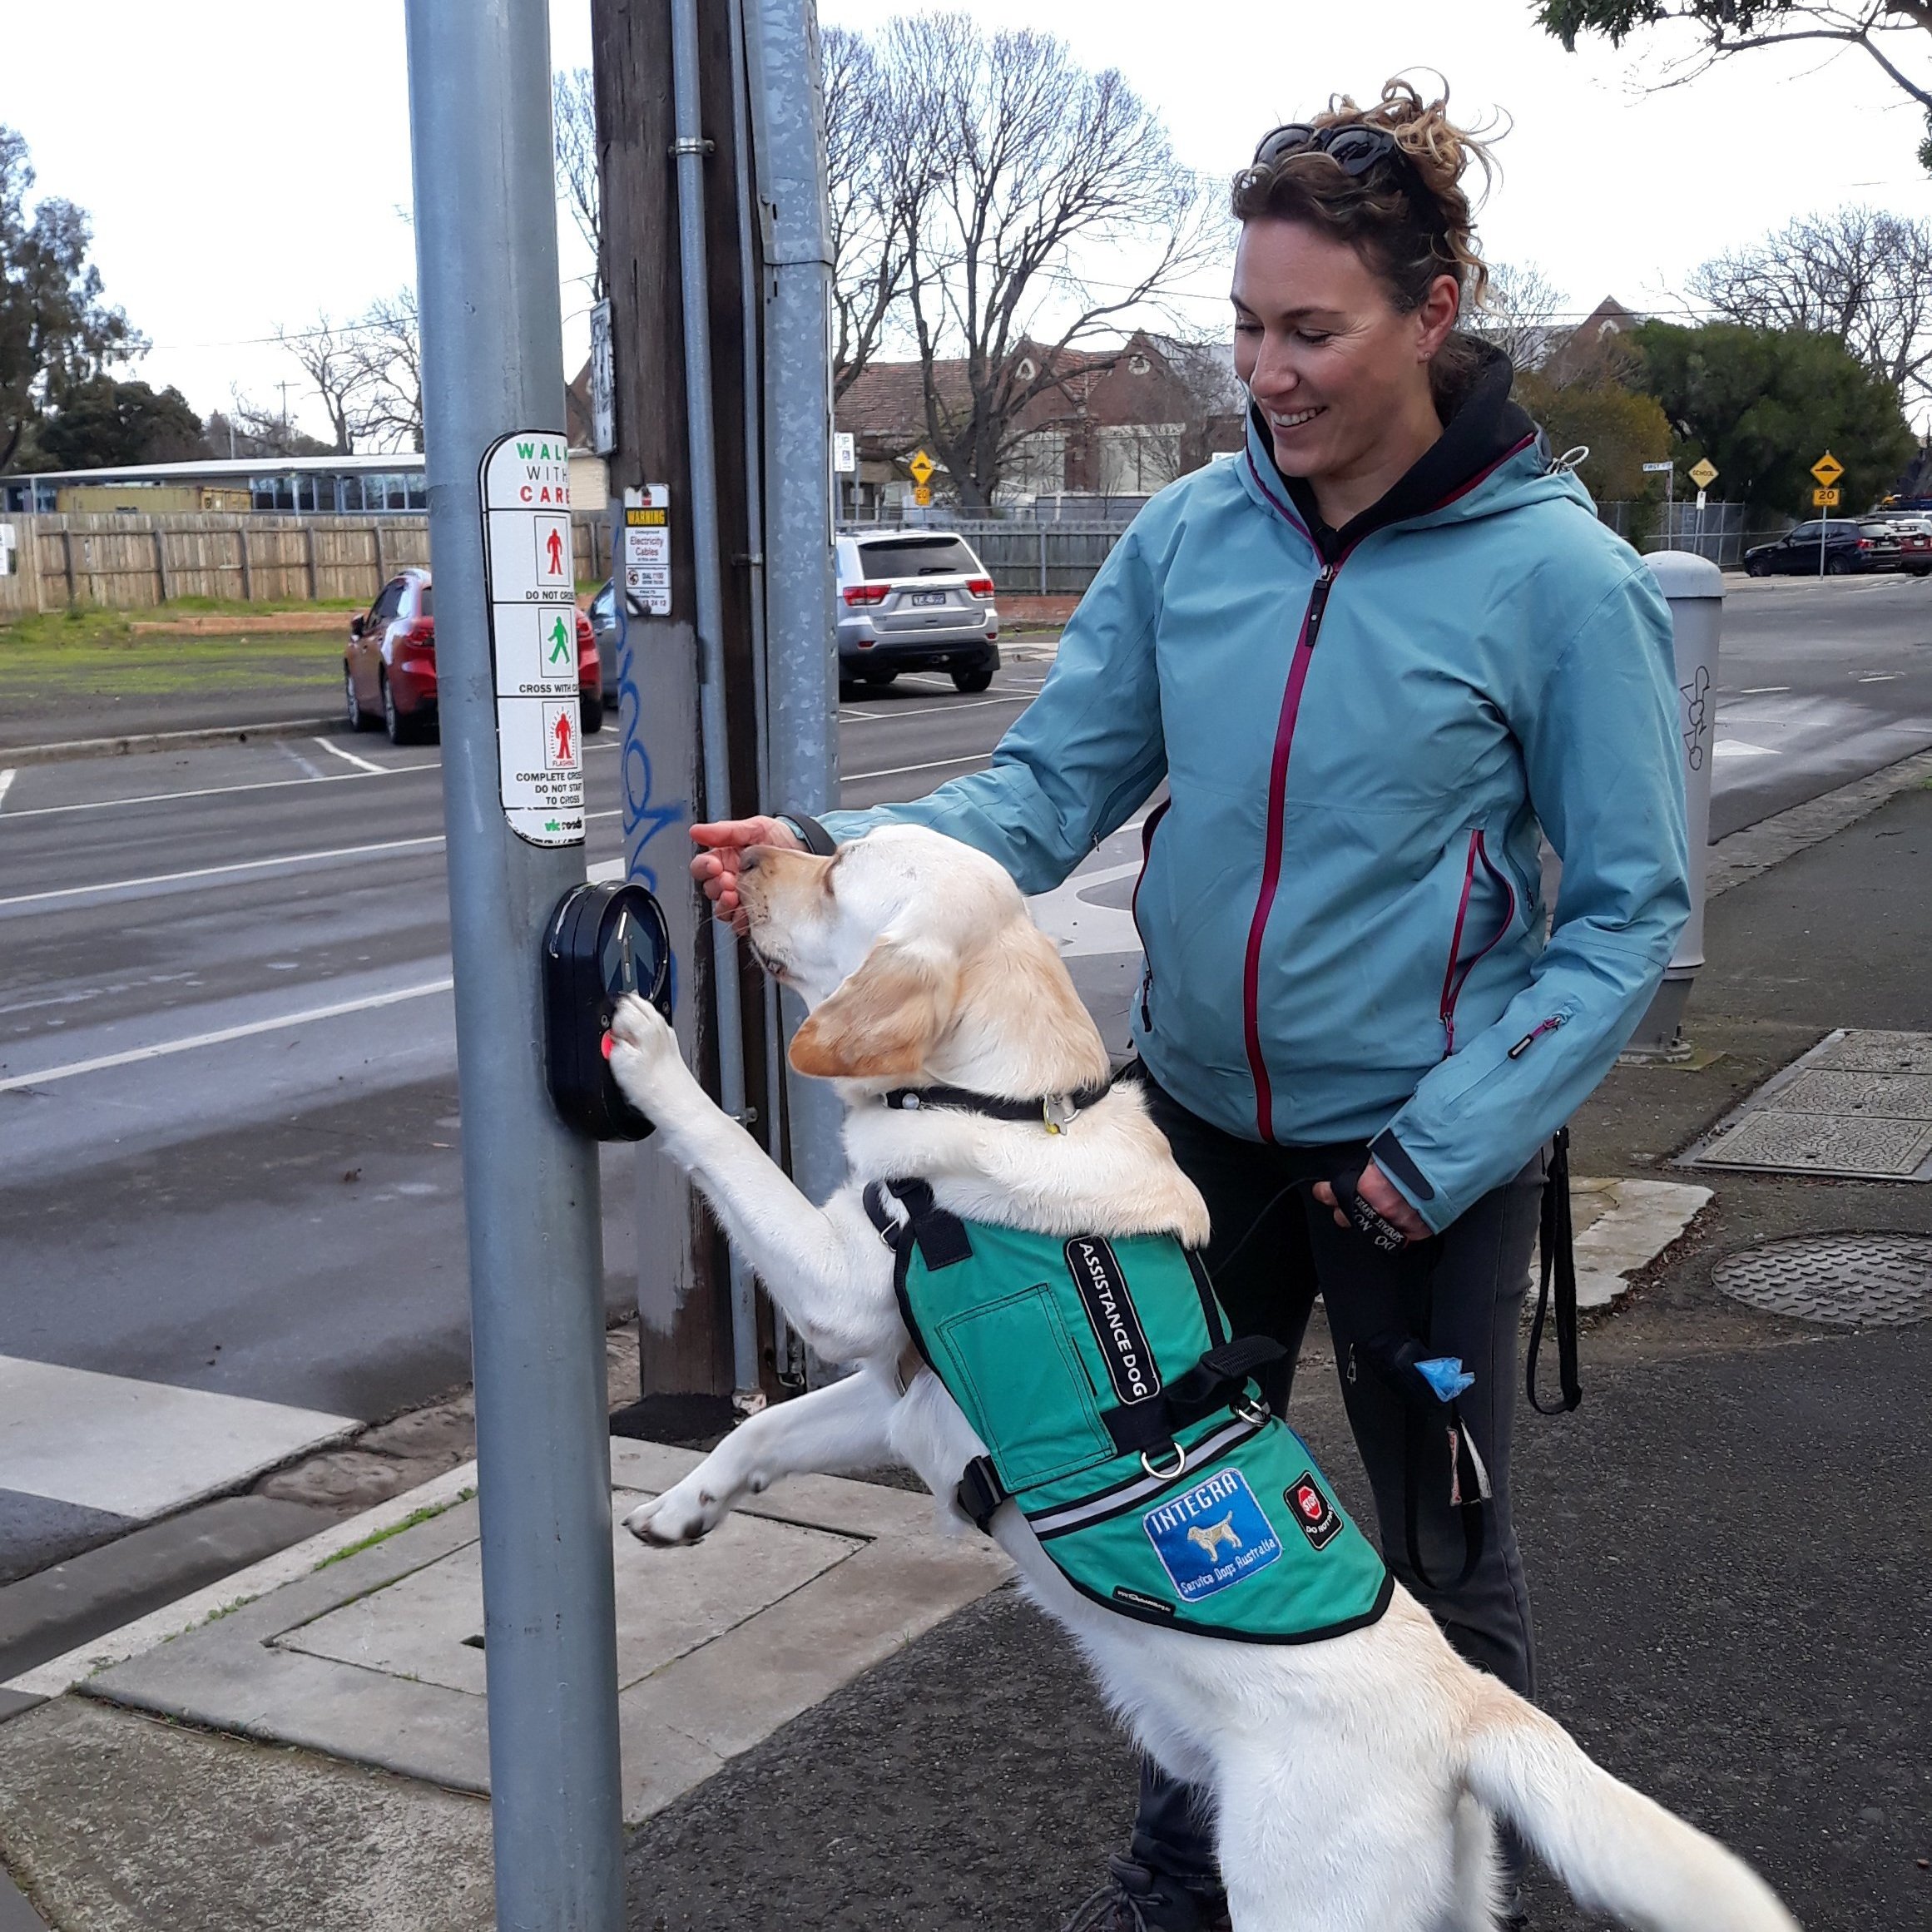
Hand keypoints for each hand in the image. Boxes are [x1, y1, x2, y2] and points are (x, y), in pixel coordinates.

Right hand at [690, 816, 803, 932]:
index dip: (704, 867)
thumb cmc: (781, 836)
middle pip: (710, 890)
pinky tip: (748, 914)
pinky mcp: (758, 911)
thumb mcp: (754, 828)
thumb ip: (725, 831)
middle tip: (730, 881)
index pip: (702, 867)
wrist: (808, 848)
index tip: (715, 865)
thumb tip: (696, 831)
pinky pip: (742, 923)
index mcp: (725, 859)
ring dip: (726, 905)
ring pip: (723, 909)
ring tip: (736, 897)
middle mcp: (731, 879)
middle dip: (717, 887)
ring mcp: (744, 896)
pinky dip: (741, 920)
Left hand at [1312, 1161, 1429, 1241]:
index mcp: (1366, 1187)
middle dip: (1344, 1212)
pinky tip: (1393, 1225)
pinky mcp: (1416, 1232)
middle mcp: (1379, 1208)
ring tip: (1371, 1214)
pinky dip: (1395, 1231)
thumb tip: (1367, 1170)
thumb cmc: (1420, 1154)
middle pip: (1347, 1218)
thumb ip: (1372, 1167)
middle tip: (1344, 1207)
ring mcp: (1397, 1222)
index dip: (1324, 1193)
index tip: (1321, 1192)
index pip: (1332, 1194)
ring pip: (1370, 1230)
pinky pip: (1398, 1238)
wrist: (1449, 1165)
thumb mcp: (1385, 1154)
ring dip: (1369, 1222)